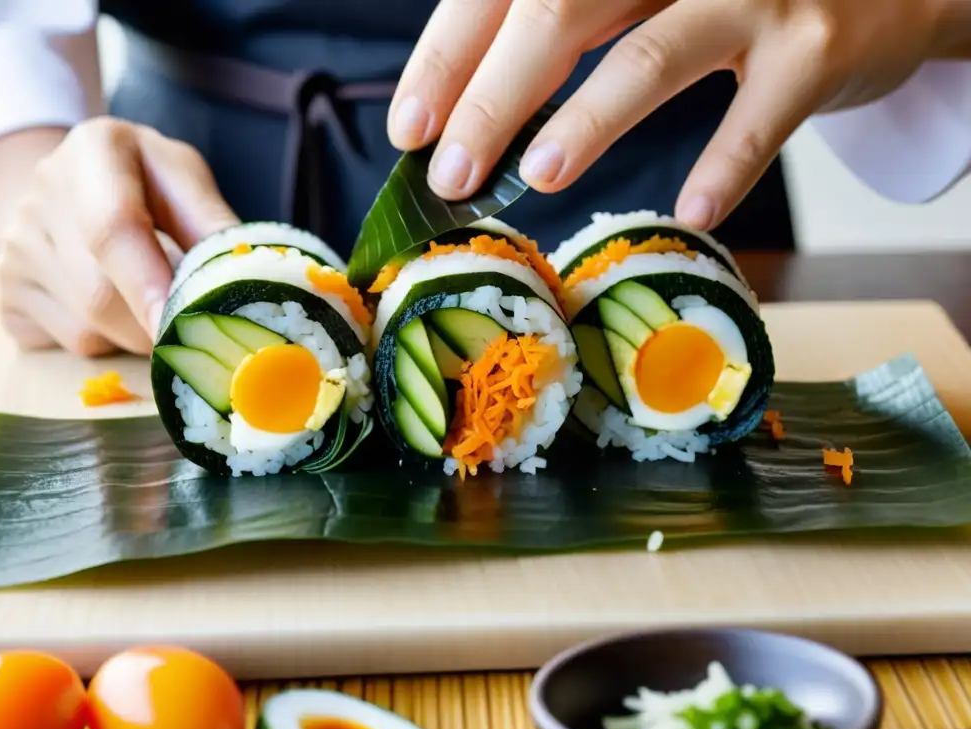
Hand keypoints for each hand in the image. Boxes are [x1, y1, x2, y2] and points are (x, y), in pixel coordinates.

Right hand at [0, 118, 237, 355]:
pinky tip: (113, 308)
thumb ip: (211, 221)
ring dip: (136, 336)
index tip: (178, 324)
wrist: (68, 186)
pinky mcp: (4, 297)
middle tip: (194, 322)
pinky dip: (106, 342)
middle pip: (100, 295)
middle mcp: (38, 198)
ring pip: (87, 331)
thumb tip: (249, 274)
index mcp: (94, 151)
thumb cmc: (144, 183)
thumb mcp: (184, 179)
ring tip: (149, 300)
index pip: (114, 227)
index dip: (148, 283)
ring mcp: (13, 251)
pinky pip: (66, 345)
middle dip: (157, 324)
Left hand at [389, 0, 954, 230]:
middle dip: (494, 97)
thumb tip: (467, 111)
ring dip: (590, 120)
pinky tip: (689, 210)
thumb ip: (564, 26)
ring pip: (651, 54)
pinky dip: (725, 163)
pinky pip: (761, 113)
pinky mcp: (816, 44)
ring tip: (540, 177)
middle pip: (560, 12)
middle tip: (451, 172)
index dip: (447, 55)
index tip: (410, 126)